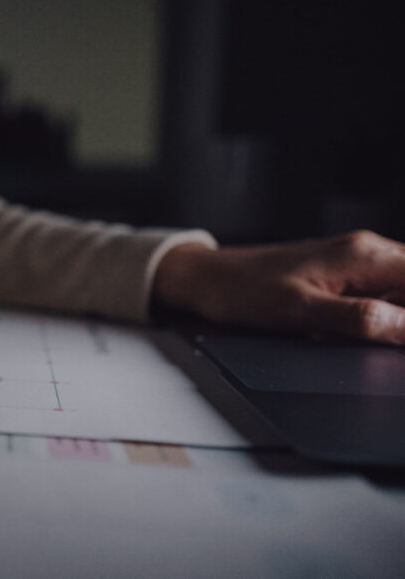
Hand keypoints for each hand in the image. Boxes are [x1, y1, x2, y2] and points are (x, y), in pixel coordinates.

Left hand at [153, 230, 404, 343]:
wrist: (209, 279)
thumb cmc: (245, 291)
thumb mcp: (302, 312)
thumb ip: (360, 319)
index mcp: (364, 254)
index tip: (403, 339)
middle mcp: (367, 251)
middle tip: (376, 342)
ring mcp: (356, 262)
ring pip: (400, 290)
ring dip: (393, 318)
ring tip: (353, 337)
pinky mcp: (342, 275)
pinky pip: (380, 294)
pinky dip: (378, 316)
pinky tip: (351, 333)